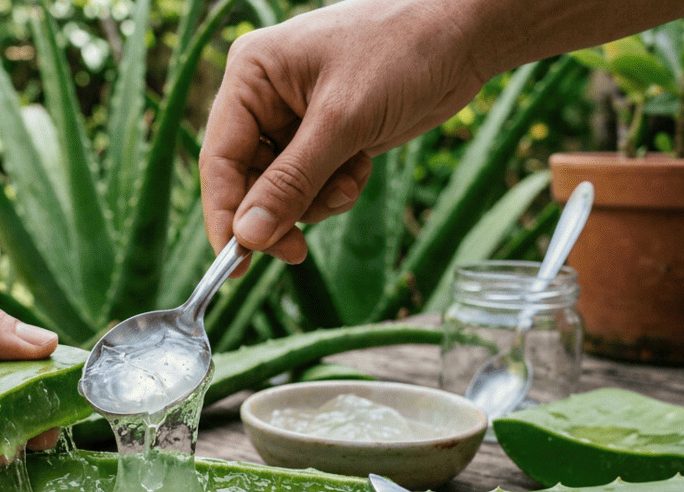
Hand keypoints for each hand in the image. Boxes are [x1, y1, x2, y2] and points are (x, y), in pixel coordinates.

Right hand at [199, 0, 487, 265]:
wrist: (464, 35)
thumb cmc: (402, 52)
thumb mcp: (343, 122)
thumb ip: (292, 182)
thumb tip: (248, 237)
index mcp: (251, 75)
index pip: (220, 159)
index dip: (224, 216)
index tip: (235, 265)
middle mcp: (263, 97)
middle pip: (248, 181)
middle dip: (279, 212)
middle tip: (297, 250)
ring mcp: (294, 118)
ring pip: (282, 190)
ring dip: (316, 199)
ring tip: (351, 178)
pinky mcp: (325, 135)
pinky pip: (312, 184)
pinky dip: (336, 188)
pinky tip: (362, 166)